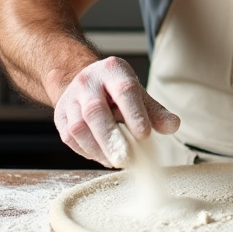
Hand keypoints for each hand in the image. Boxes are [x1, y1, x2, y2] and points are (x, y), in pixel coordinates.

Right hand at [51, 56, 179, 167]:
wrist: (84, 84)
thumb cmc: (115, 91)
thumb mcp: (138, 94)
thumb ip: (155, 111)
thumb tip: (173, 125)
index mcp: (112, 70)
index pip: (124, 90)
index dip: (135, 113)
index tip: (145, 135)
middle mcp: (87, 82)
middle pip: (95, 111)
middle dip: (111, 138)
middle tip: (127, 158)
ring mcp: (70, 99)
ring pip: (78, 128)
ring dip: (99, 149)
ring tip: (118, 161)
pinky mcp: (60, 117)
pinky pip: (70, 138)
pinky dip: (88, 152)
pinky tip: (104, 156)